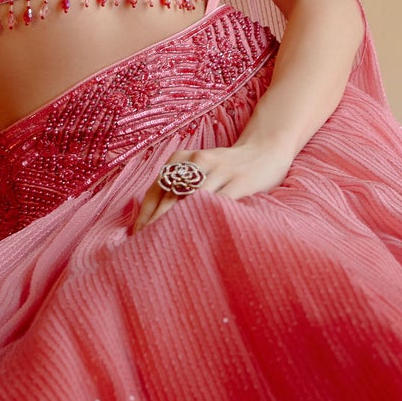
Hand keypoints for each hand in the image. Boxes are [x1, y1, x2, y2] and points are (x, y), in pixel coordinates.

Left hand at [129, 140, 294, 234]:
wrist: (265, 151)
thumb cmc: (226, 168)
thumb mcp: (198, 170)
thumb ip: (178, 188)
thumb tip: (152, 222)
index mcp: (181, 158)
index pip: (155, 191)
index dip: (144, 217)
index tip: (136, 240)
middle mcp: (196, 161)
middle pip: (169, 198)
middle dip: (156, 225)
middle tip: (145, 249)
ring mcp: (218, 170)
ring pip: (190, 201)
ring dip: (177, 225)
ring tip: (166, 249)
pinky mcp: (239, 182)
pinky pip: (218, 203)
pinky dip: (206, 219)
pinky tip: (199, 237)